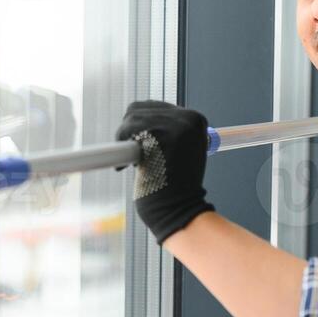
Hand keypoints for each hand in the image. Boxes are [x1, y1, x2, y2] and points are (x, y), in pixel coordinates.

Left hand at [115, 100, 215, 243]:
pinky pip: (127, 129)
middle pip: (140, 107)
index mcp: (196, 120)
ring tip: (137, 162)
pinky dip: (121, 144)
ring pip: (131, 117)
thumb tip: (138, 115)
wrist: (179, 210)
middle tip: (137, 156)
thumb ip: (168, 130)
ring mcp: (175, 126)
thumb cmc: (175, 186)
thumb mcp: (181, 150)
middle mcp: (189, 118)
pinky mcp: (159, 137)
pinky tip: (130, 165)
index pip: (155, 106)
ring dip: (125, 138)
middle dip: (131, 130)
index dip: (141, 126)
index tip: (142, 146)